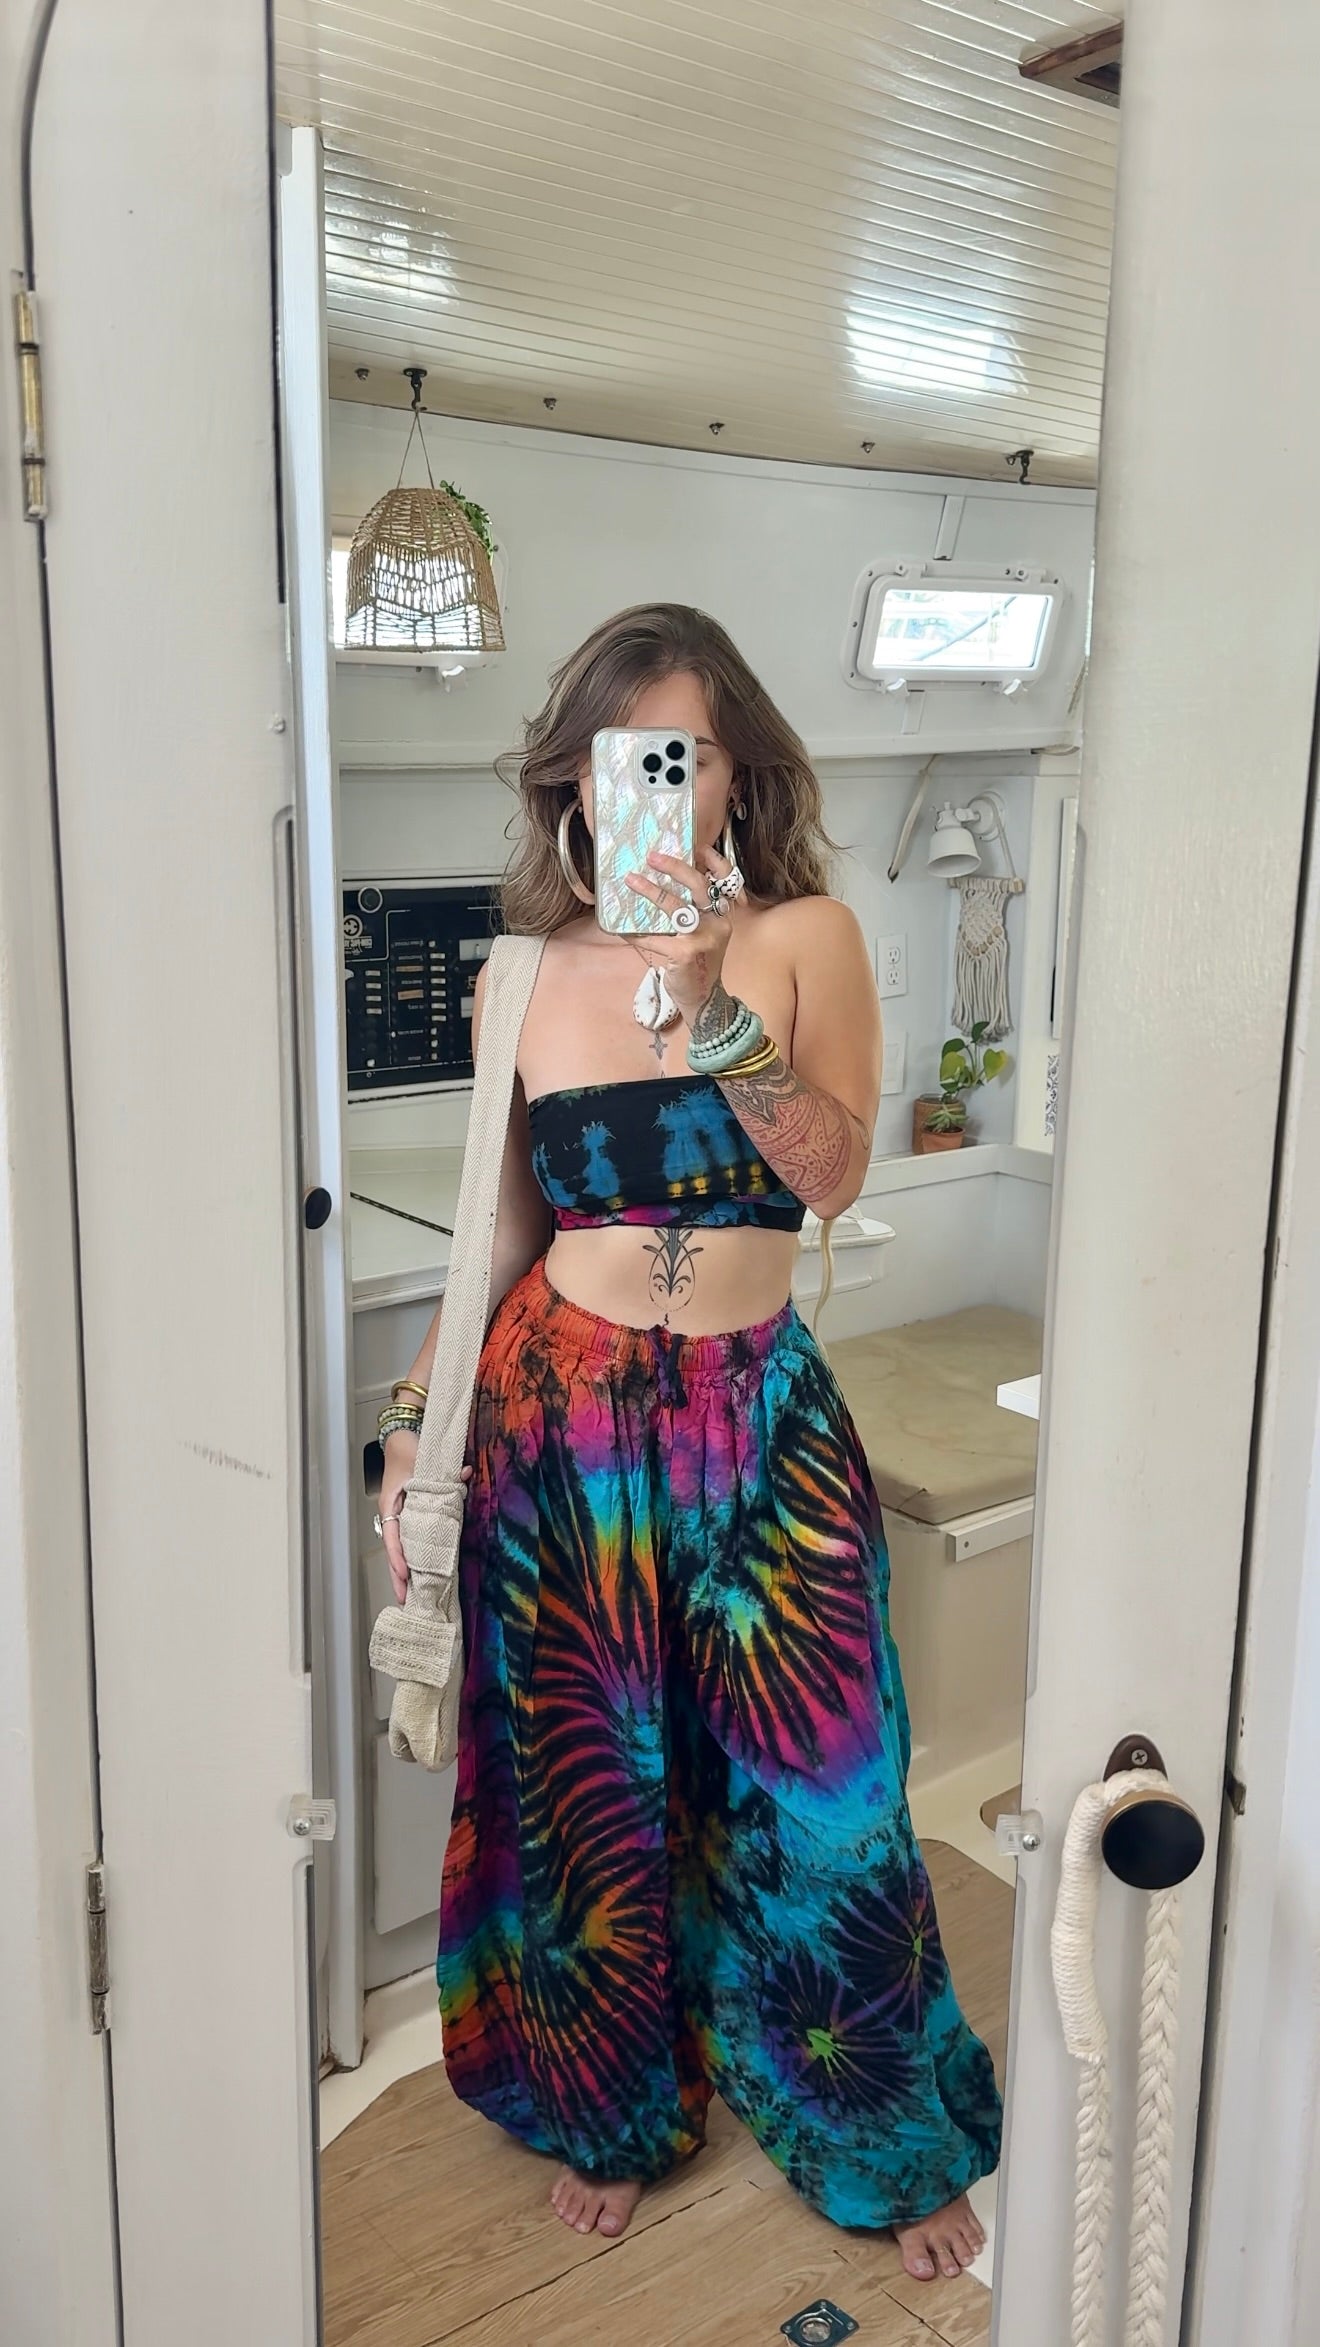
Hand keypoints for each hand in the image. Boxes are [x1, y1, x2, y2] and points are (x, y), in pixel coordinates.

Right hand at [380, 1432, 471, 1604]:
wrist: (401, 1439)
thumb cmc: (409, 1451)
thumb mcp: (423, 1459)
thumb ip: (444, 1470)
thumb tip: (466, 1474)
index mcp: (392, 1504)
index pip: (393, 1535)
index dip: (399, 1556)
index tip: (406, 1574)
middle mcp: (393, 1515)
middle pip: (393, 1551)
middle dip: (398, 1576)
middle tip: (405, 1600)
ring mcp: (399, 1518)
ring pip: (400, 1550)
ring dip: (404, 1573)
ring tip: (408, 1597)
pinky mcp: (408, 1517)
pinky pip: (409, 1542)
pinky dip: (411, 1559)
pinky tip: (418, 1575)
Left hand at [623, 840, 740, 1023]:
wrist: (703, 1000)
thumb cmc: (698, 964)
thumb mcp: (704, 934)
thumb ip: (693, 912)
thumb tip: (661, 885)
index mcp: (723, 916)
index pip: (726, 881)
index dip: (713, 861)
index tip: (696, 847)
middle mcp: (718, 924)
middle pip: (698, 886)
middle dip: (674, 867)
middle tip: (652, 857)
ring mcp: (703, 939)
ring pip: (676, 907)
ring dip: (651, 891)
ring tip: (631, 880)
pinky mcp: (686, 954)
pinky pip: (656, 937)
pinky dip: (638, 933)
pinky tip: (624, 929)